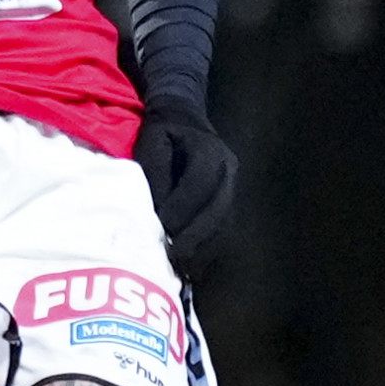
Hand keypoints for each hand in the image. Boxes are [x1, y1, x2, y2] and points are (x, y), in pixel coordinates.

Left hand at [134, 102, 236, 276]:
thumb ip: (154, 172)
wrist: (183, 117)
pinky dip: (208, 248)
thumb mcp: (151, 142)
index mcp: (210, 151)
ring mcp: (232, 187)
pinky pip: (223, 229)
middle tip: (173, 258)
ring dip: (204, 247)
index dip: (181, 208)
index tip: (161, 228)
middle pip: (217, 209)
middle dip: (195, 236)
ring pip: (224, 223)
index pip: (198, 184)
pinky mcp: (229, 202)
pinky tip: (192, 265)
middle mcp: (229, 170)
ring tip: (183, 268)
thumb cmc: (162, 132)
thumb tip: (155, 208)